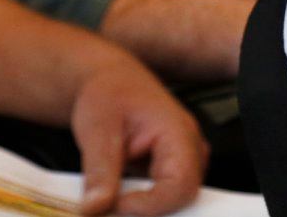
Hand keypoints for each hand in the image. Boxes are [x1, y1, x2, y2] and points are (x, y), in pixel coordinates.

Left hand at [70, 54, 208, 214]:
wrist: (110, 81)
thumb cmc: (108, 94)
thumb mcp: (96, 130)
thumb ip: (99, 172)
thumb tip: (96, 210)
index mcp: (178, 132)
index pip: (180, 185)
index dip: (148, 206)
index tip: (112, 206)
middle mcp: (190, 146)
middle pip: (182, 196)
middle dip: (145, 207)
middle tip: (108, 204)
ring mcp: (186, 156)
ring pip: (174, 198)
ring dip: (143, 204)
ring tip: (113, 194)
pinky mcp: (174, 166)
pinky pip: (165, 194)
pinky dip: (141, 199)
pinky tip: (120, 190)